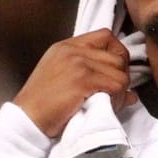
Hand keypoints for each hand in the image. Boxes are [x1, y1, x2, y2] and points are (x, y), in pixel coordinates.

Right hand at [13, 28, 136, 137]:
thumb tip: (131, 92)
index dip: (117, 55)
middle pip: (118, 56)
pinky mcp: (83, 80)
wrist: (26, 120)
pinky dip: (118, 99)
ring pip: (121, 73)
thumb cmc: (43, 106)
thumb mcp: (65, 82)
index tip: (115, 74)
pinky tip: (106, 107)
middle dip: (122, 77)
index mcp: (66, 46)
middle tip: (114, 95)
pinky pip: (117, 86)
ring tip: (109, 104)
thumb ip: (94, 77)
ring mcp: (78, 64)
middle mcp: (72, 50)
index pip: (106, 36)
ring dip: (120, 92)